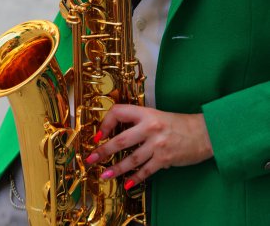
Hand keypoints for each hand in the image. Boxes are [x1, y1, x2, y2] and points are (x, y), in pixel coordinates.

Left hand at [86, 105, 212, 188]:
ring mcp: (158, 144)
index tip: (99, 135)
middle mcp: (150, 127)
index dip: (106, 123)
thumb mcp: (157, 115)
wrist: (205, 132)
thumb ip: (139, 121)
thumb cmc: (179, 123)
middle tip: (91, 159)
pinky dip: (135, 178)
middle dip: (103, 151)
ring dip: (116, 169)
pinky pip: (146, 170)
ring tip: (105, 175)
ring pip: (131, 159)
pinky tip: (127, 183)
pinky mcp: (165, 159)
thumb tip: (118, 132)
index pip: (119, 112)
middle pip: (121, 140)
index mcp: (147, 113)